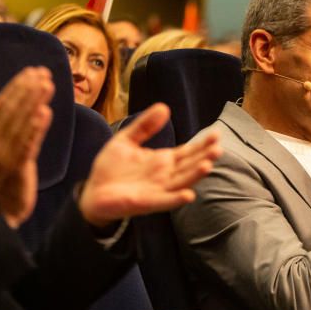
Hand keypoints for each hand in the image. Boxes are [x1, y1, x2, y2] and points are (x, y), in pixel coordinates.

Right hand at [0, 67, 53, 227]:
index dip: (17, 87)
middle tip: (43, 73)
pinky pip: (27, 144)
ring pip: (21, 123)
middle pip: (12, 111)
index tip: (31, 71)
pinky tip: (46, 113)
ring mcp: (4, 154)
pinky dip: (36, 128)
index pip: (2, 105)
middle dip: (28, 90)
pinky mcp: (17, 167)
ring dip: (34, 102)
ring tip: (47, 85)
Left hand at [78, 103, 221, 226]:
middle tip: (218, 148)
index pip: (187, 151)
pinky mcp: (146, 203)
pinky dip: (176, 199)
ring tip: (208, 165)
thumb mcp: (126, 140)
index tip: (216, 134)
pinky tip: (189, 195)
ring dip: (195, 175)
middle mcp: (165, 175)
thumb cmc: (111, 168)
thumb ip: (144, 126)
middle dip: (204, 157)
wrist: (92, 193)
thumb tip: (164, 106)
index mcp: (162, 160)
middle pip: (189, 165)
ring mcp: (157, 190)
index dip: (201, 144)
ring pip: (182, 182)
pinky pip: (165, 201)